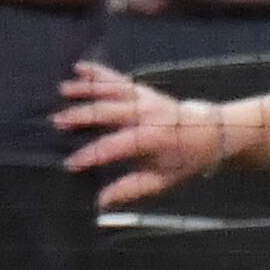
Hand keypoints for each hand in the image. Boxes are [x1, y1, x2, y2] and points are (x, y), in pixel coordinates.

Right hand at [56, 60, 221, 206]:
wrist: (212, 132)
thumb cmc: (186, 159)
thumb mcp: (163, 180)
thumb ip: (132, 189)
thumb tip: (102, 202)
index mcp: (153, 137)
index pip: (114, 146)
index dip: (91, 155)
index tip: (71, 163)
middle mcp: (147, 113)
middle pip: (108, 111)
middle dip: (81, 116)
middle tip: (57, 121)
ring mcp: (145, 97)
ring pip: (111, 90)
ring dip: (86, 89)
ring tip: (63, 90)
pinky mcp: (144, 89)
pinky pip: (118, 78)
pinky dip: (99, 72)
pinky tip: (80, 67)